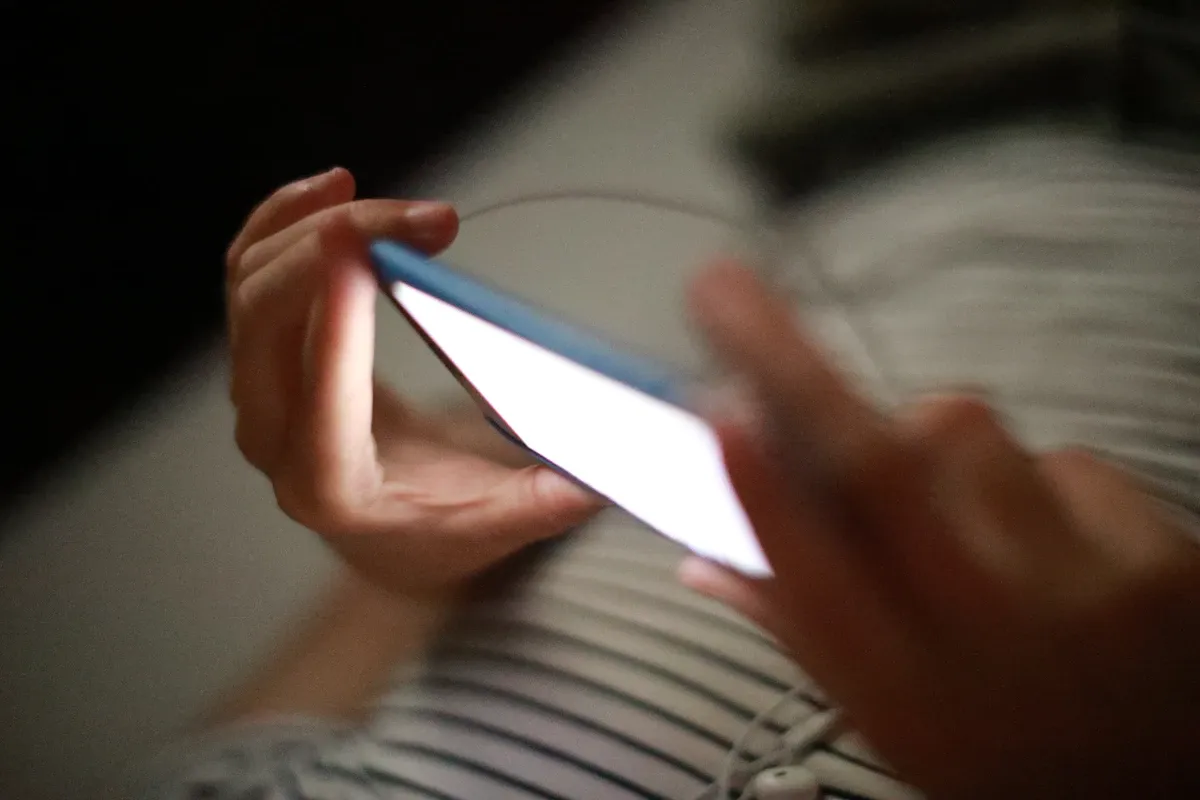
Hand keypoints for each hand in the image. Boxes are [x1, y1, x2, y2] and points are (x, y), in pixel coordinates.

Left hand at [226, 168, 602, 596]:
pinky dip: (284, 220)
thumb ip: (541, 503)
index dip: (337, 324)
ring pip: (253, 283)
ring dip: (317, 225)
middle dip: (341, 248)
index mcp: (329, 485)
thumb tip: (598, 475)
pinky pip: (248, 269)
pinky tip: (332, 189)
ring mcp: (258, 388)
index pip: (321, 403)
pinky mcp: (263, 348)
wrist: (380, 528)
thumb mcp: (492, 525)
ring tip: (395, 205)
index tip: (361, 254)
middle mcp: (274, 435)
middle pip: (269, 322)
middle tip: (431, 219)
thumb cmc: (436, 524)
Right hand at [682, 262, 1199, 798]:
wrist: (1170, 793)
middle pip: (872, 466)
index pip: (807, 571)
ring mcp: (1080, 591)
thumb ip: (801, 627)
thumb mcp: (892, 719)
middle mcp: (981, 636)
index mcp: (898, 686)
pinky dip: (1033, 479)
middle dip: (784, 362)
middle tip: (721, 286)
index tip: (711, 406)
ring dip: (934, 441)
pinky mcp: (1160, 559)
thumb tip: (702, 561)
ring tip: (960, 512)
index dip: (755, 484)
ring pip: (963, 430)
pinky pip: (1061, 458)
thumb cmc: (1006, 755)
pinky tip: (1046, 541)